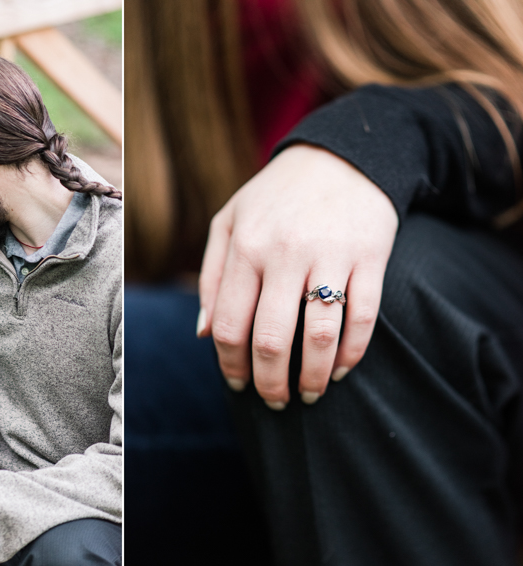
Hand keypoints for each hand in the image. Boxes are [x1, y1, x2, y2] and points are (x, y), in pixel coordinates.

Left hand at [198, 144, 397, 407]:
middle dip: (271, 383)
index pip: (229, 324)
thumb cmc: (274, 198)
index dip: (231, 365)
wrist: (341, 156)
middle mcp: (284, 253)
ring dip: (314, 378)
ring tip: (310, 395)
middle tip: (275, 401)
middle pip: (272, 340)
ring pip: (320, 337)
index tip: (238, 385)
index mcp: (245, 248)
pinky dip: (352, 354)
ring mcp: (330, 255)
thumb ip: (211, 277)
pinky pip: (363, 318)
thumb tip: (204, 335)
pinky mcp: (370, 256)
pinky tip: (341, 370)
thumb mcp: (228, 223)